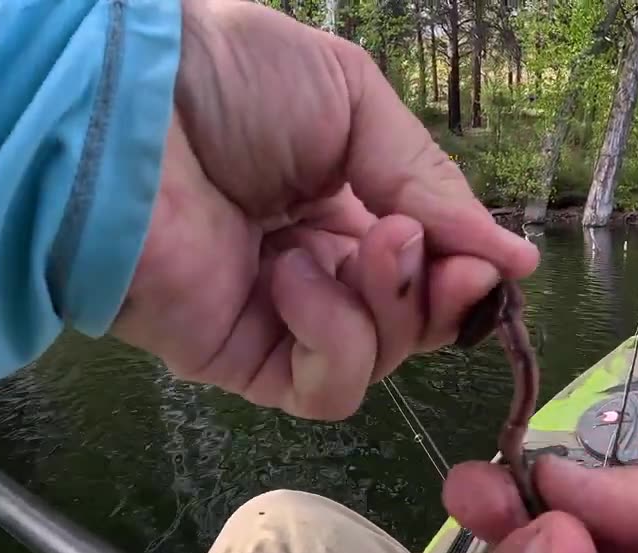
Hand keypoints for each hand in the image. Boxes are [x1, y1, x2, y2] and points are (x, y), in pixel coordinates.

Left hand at [111, 0, 537, 419]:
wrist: (122, 102)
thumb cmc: (229, 79)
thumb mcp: (356, 103)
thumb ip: (433, 185)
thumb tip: (516, 260)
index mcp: (346, 205)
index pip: (428, 269)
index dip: (465, 272)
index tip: (492, 260)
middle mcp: (319, 266)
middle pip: (414, 323)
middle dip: (438, 292)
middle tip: (427, 249)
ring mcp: (279, 318)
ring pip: (380, 360)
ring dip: (389, 308)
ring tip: (359, 245)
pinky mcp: (239, 358)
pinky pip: (323, 388)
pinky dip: (334, 340)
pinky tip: (297, 279)